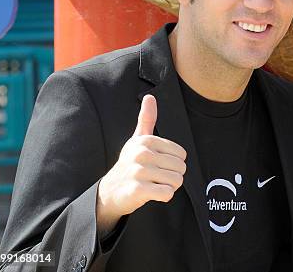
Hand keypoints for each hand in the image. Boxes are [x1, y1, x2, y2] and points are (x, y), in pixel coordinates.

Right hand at [96, 95, 186, 234]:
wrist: (110, 191)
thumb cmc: (130, 163)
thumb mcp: (137, 140)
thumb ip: (147, 119)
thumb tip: (150, 96)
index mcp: (146, 141)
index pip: (182, 154)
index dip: (174, 163)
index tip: (159, 165)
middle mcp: (142, 153)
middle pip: (181, 168)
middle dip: (173, 176)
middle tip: (157, 177)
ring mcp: (138, 171)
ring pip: (176, 181)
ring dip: (169, 187)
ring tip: (155, 184)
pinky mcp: (137, 189)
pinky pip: (167, 193)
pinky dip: (164, 196)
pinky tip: (153, 193)